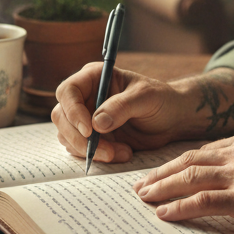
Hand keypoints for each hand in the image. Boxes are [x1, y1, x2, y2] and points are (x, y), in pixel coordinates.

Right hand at [52, 64, 195, 163]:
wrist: (172, 119)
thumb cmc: (161, 99)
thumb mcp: (146, 97)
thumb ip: (122, 107)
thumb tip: (96, 123)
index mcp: (94, 77)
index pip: (68, 91)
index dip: (73, 111)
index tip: (89, 131)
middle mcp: (85, 96)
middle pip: (62, 117)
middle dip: (80, 138)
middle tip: (107, 151)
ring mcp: (85, 117)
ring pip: (67, 136)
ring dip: (90, 150)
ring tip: (122, 152)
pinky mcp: (91, 137)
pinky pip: (79, 149)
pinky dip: (97, 156)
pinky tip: (122, 153)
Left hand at [132, 130, 233, 233]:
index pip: (202, 149)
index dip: (178, 162)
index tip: (162, 171)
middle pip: (188, 159)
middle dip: (161, 172)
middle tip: (140, 184)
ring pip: (189, 177)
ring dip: (161, 188)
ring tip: (144, 198)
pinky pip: (202, 201)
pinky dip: (179, 207)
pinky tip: (165, 214)